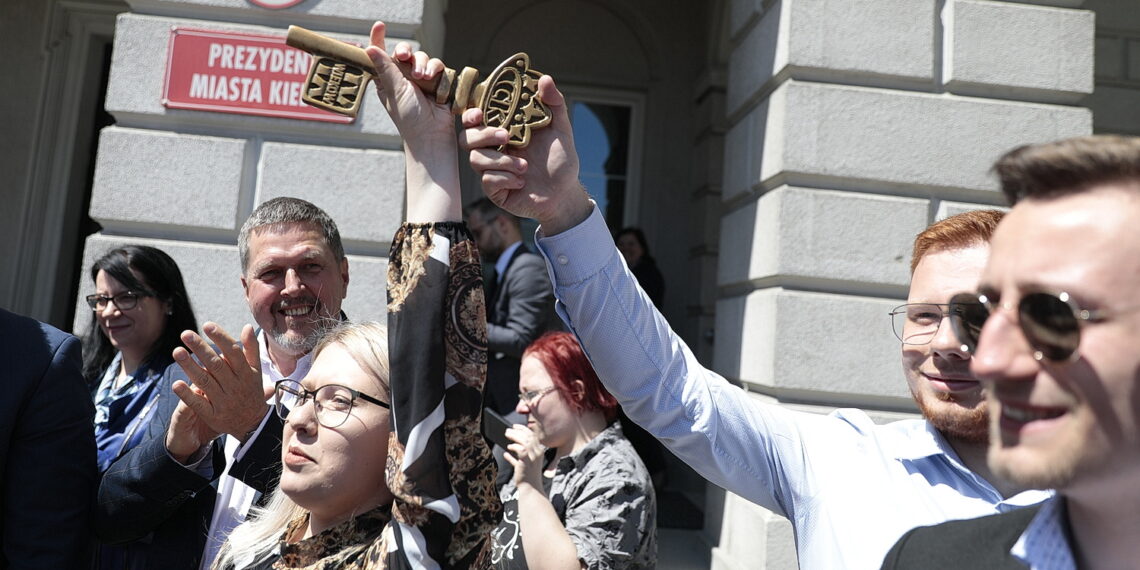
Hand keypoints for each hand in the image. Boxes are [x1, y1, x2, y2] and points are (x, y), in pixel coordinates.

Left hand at [167, 323, 266, 458]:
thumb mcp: (255, 371)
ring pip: (205, 382)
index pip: (233, 352)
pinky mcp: (213, 415)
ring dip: (190, 367)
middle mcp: (235, 386)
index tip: (207, 325)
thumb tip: (247, 326)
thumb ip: (251, 349)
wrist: (253, 424)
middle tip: (186, 334)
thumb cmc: (252, 391)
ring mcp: (224, 401)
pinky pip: (199, 404)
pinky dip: (187, 394)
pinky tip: (176, 384)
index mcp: (246, 373)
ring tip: (177, 352)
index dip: (221, 338)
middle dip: (201, 349)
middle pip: (216, 365)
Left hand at [364, 21, 453, 149]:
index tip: (380, 26)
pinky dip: (435, 69)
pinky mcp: (437, 82)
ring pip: (422, 57)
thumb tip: (368, 48)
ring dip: (422, 64)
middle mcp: (403, 77)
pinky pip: (437, 65)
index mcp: (387, 80)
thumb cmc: (408, 118)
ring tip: (422, 77)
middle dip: (405, 51)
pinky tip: (433, 78)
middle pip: (404, 52)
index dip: (379, 39)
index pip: (381, 55)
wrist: (432, 134)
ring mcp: (421, 79)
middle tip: (403, 57)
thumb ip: (385, 67)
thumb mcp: (393, 90)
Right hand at [460, 75, 591, 234]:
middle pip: (466, 138)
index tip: (479, 114)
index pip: (475, 119)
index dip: (470, 114)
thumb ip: (554, 103)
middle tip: (507, 136)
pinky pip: (487, 181)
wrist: (564, 192)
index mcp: (503, 130)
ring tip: (525, 167)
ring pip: (475, 159)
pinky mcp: (494, 189)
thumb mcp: (560, 128)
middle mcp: (493, 148)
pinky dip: (505, 179)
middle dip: (484, 135)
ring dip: (501, 161)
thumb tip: (544, 79)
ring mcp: (491, 169)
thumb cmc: (560, 159)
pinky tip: (521, 182)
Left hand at [504, 423, 547, 488]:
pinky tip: (508, 448)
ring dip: (514, 436)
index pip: (533, 435)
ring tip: (507, 434)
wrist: (531, 488)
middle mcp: (538, 453)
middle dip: (518, 431)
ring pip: (524, 441)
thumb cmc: (528, 477)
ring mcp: (533, 457)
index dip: (524, 429)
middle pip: (528, 436)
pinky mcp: (526, 461)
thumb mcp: (526, 463)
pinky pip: (520, 449)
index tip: (516, 426)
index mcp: (539, 451)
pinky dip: (514, 447)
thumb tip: (508, 449)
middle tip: (508, 429)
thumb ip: (519, 456)